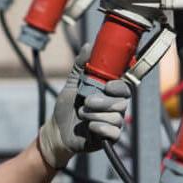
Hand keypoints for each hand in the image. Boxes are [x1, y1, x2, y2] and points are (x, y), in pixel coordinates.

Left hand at [38, 44, 131, 168]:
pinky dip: (101, 128)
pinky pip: (114, 132)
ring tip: (82, 115)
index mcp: (109, 93)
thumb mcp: (72, 83)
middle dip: (103, 102)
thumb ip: (82, 65)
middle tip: (86, 102)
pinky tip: (89, 126)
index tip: (107, 86)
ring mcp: (113, 122)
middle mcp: (114, 107)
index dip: (119, 86)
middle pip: (122, 103)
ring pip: (117, 117)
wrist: (57, 130)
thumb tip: (88, 45)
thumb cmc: (67, 106)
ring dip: (96, 115)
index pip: (124, 88)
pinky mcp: (109, 137)